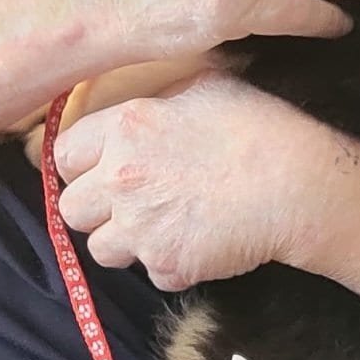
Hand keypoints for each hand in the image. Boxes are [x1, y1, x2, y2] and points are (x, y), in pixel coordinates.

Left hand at [56, 71, 331, 288]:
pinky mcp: (165, 266)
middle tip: (131, 202)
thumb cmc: (258, 125)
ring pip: (101, 249)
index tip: (99, 169)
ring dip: (125, 242)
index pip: (63, 155)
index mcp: (126, 127)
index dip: (80, 165)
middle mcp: (120, 177)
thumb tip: (146, 111)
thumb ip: (159, 101)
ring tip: (163, 225)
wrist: (296, 183)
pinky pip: (149, 273)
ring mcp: (139, 227)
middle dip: (96, 208)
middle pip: (71, 208)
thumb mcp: (204, 86)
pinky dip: (169, 263)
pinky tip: (198, 242)